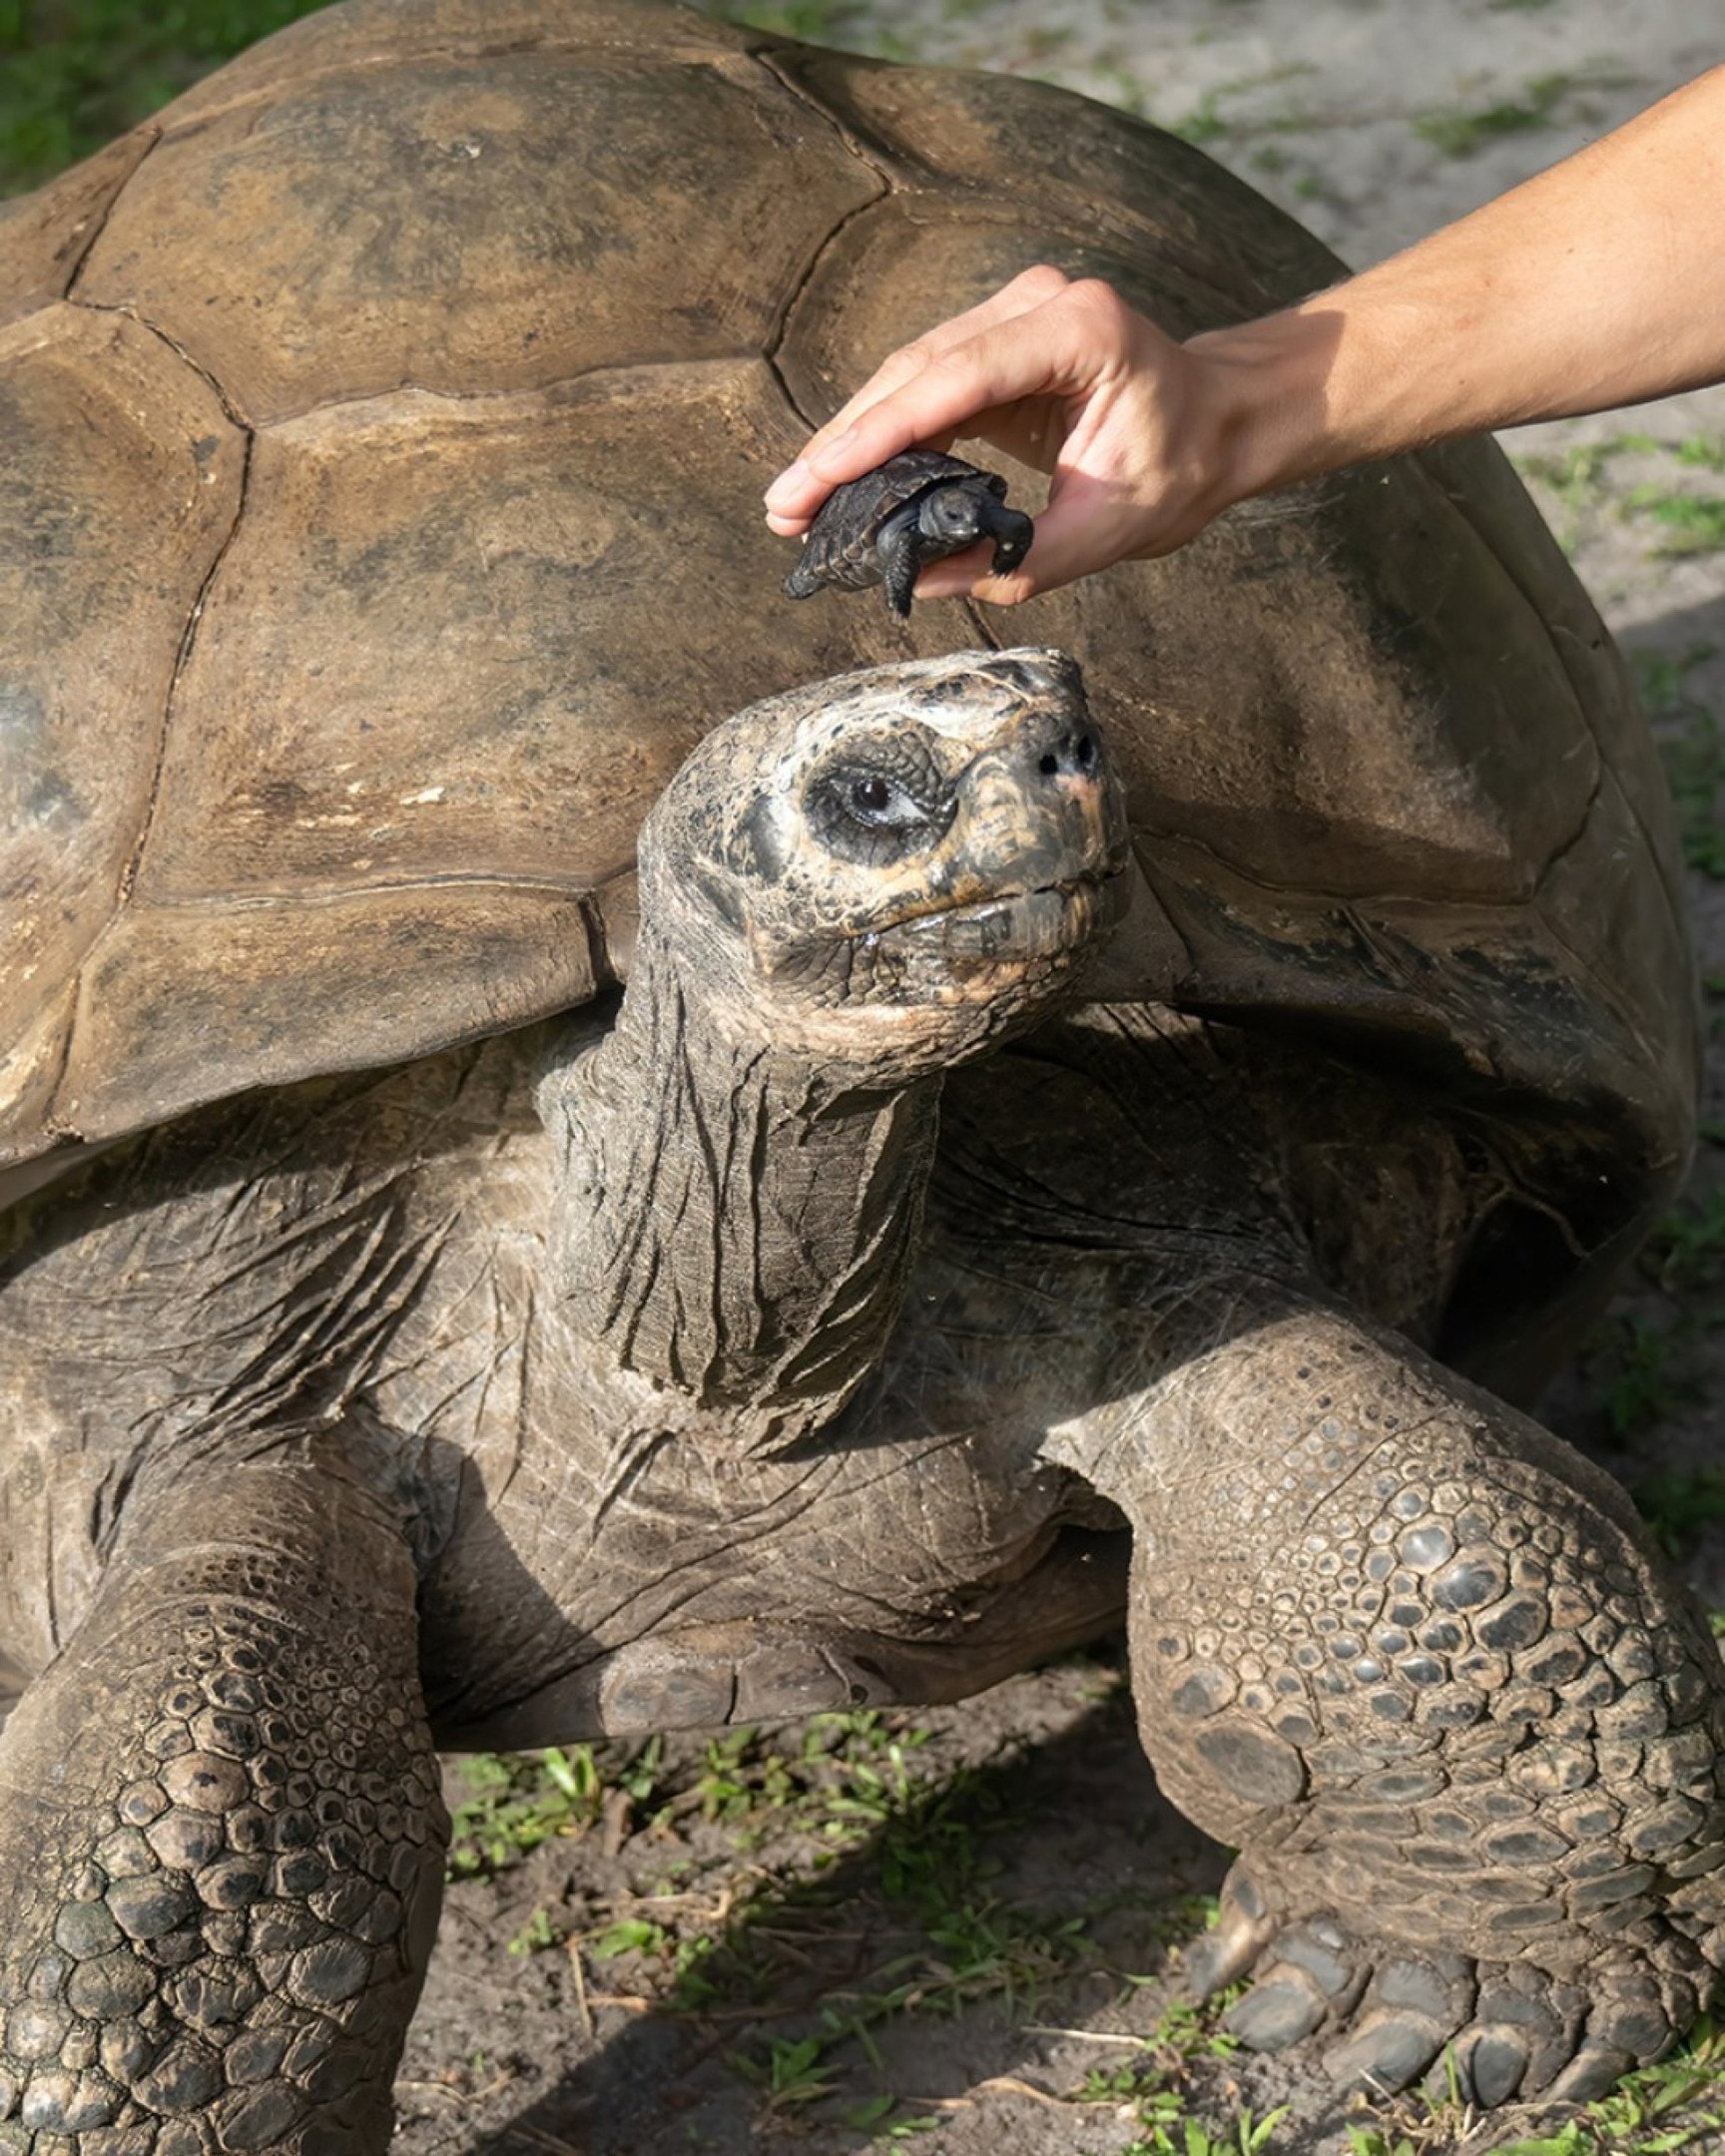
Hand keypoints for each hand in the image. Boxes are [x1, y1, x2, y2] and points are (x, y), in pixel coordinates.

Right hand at [763, 265, 1240, 604]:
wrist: (1223, 419)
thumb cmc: (1183, 467)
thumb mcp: (1112, 530)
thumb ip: (1021, 561)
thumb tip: (921, 579)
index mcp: (1078, 331)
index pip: (956, 378)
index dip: (880, 433)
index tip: (821, 479)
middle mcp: (1038, 302)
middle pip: (916, 371)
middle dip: (845, 442)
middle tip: (785, 507)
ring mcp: (1014, 312)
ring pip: (909, 375)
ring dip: (851, 438)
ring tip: (796, 503)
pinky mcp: (999, 338)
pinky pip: (927, 385)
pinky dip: (883, 433)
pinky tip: (842, 480)